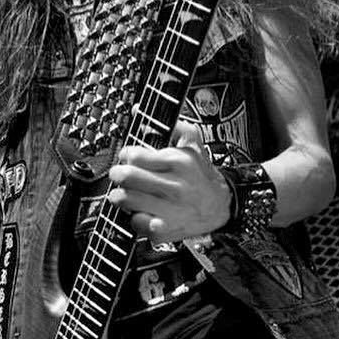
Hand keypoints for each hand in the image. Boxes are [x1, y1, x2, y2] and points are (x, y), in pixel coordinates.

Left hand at [108, 119, 231, 242]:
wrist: (221, 205)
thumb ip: (167, 123)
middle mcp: (173, 186)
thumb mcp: (191, 140)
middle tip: (119, 174)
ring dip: (119, 196)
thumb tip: (138, 109)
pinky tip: (139, 211)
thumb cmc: (200, 171)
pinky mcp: (166, 229)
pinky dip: (133, 218)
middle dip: (117, 174)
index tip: (127, 157)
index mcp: (177, 161)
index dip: (126, 154)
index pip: (135, 156)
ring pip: (126, 201)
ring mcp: (170, 209)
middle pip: (126, 177)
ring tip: (124, 193)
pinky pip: (136, 224)